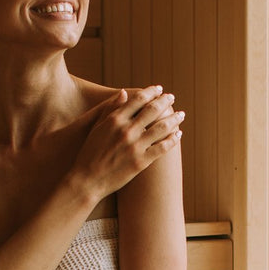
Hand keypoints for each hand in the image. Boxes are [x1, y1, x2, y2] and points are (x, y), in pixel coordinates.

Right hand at [69, 85, 184, 199]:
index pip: (138, 99)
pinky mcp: (141, 162)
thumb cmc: (90, 153)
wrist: (87, 180)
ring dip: (174, 119)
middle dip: (165, 101)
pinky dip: (173, 139)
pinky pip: (162, 148)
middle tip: (172, 98)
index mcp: (114, 120)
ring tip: (181, 114)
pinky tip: (178, 135)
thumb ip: (110, 109)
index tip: (159, 89)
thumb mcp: (97, 127)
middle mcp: (126, 130)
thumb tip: (124, 92)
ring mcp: (135, 146)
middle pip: (153, 110)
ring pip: (161, 127)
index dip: (151, 92)